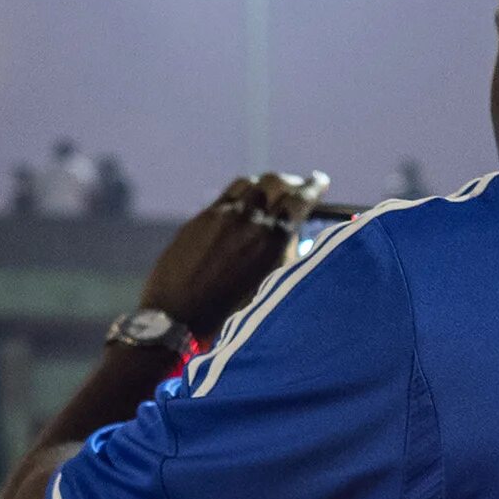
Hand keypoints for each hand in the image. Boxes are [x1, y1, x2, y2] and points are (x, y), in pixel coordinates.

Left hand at [138, 174, 314, 337]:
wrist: (177, 319)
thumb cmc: (229, 314)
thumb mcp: (270, 287)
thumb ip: (284, 256)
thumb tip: (292, 233)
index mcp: (272, 241)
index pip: (300, 200)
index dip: (314, 186)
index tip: (320, 180)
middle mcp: (249, 221)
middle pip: (276, 183)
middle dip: (292, 182)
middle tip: (298, 186)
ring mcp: (223, 216)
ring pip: (251, 183)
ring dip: (267, 184)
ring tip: (272, 192)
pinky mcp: (202, 218)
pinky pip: (229, 193)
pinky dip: (244, 191)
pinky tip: (246, 199)